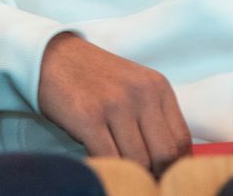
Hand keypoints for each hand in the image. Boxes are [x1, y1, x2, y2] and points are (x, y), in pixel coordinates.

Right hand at [37, 33, 191, 174]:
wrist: (51, 56)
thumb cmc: (94, 79)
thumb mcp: (134, 88)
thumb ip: (153, 118)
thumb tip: (168, 163)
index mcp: (158, 87)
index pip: (181, 140)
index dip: (174, 165)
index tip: (160, 172)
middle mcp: (142, 93)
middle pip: (165, 154)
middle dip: (154, 172)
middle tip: (138, 176)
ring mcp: (115, 104)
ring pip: (138, 161)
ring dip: (128, 172)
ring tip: (117, 167)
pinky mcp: (88, 116)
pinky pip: (109, 159)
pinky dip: (107, 168)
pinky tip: (99, 161)